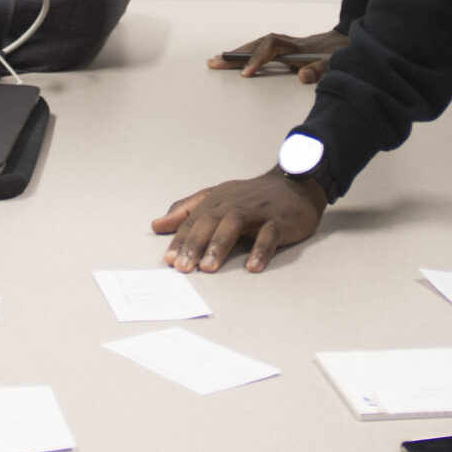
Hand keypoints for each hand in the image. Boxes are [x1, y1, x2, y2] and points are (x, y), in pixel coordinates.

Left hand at [151, 170, 328, 272]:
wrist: (294, 184)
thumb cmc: (252, 196)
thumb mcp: (216, 197)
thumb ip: (186, 210)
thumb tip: (157, 225)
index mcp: (217, 200)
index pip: (194, 221)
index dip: (180, 240)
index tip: (169, 260)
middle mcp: (234, 204)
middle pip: (210, 222)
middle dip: (195, 245)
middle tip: (183, 267)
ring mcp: (257, 212)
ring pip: (235, 225)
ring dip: (219, 246)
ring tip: (208, 267)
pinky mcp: (279, 221)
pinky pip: (269, 236)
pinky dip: (260, 250)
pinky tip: (252, 266)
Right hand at [209, 30, 347, 85]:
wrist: (340, 43)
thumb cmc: (335, 55)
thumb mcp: (333, 63)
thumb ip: (319, 70)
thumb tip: (302, 76)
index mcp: (295, 46)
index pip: (270, 48)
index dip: (256, 59)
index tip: (245, 74)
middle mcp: (284, 42)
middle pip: (256, 45)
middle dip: (235, 55)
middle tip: (215, 62)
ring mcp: (281, 44)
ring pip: (254, 46)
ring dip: (236, 53)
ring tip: (216, 61)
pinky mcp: (279, 49)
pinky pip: (257, 49)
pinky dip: (243, 54)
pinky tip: (233, 60)